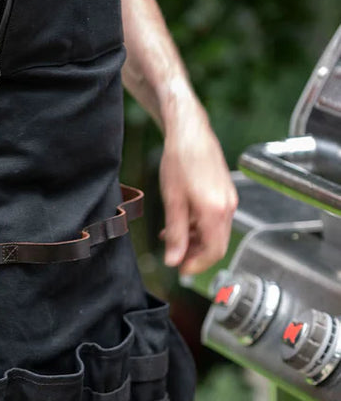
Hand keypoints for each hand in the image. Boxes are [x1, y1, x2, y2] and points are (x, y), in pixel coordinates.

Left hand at [158, 96, 237, 276]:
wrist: (189, 131)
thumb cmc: (180, 159)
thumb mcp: (172, 201)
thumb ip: (175, 233)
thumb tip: (173, 260)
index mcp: (216, 211)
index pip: (213, 251)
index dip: (197, 265)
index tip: (180, 269)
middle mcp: (228, 206)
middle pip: (217, 245)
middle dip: (196, 255)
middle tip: (175, 259)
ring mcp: (228, 199)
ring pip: (215, 232)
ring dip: (196, 241)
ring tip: (172, 240)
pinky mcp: (224, 192)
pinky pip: (215, 219)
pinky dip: (199, 227)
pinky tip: (181, 224)